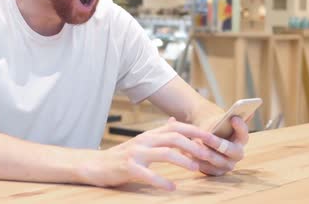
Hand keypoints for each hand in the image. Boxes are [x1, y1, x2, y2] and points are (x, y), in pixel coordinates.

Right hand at [79, 117, 219, 190]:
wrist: (96, 164)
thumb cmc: (122, 155)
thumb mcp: (142, 141)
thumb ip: (159, 133)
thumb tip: (175, 121)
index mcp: (150, 134)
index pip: (177, 127)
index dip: (196, 131)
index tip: (213, 138)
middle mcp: (145, 140)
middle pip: (174, 137)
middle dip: (194, 145)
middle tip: (210, 154)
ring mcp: (136, 153)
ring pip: (164, 153)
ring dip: (183, 160)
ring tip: (196, 168)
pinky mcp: (128, 167)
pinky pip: (147, 174)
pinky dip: (161, 181)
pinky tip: (172, 187)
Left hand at [195, 115, 249, 175]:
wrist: (205, 138)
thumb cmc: (214, 126)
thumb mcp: (220, 119)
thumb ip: (230, 116)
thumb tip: (242, 110)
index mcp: (241, 139)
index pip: (244, 134)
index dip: (240, 127)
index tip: (233, 118)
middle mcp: (237, 154)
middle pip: (232, 151)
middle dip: (218, 143)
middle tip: (206, 136)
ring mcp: (227, 165)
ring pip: (217, 160)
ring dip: (205, 153)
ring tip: (194, 143)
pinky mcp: (216, 172)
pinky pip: (207, 169)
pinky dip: (197, 160)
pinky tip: (187, 152)